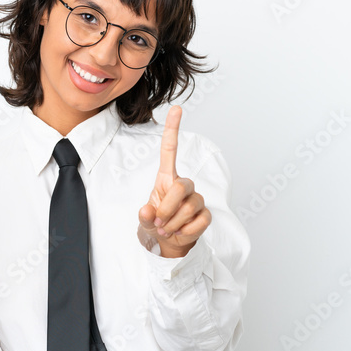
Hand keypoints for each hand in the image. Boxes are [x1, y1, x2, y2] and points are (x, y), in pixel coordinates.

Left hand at [138, 106, 210, 258]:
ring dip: (173, 224)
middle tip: (158, 223)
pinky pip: (198, 222)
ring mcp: (197, 199)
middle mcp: (184, 185)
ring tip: (166, 229)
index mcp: (167, 178)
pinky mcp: (206, 214)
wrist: (169, 241)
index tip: (176, 108)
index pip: (170, 150)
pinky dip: (185, 232)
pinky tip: (180, 232)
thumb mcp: (144, 219)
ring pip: (188, 208)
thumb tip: (147, 210)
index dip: (173, 129)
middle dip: (166, 209)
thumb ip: (143, 216)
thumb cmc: (156, 223)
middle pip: (181, 187)